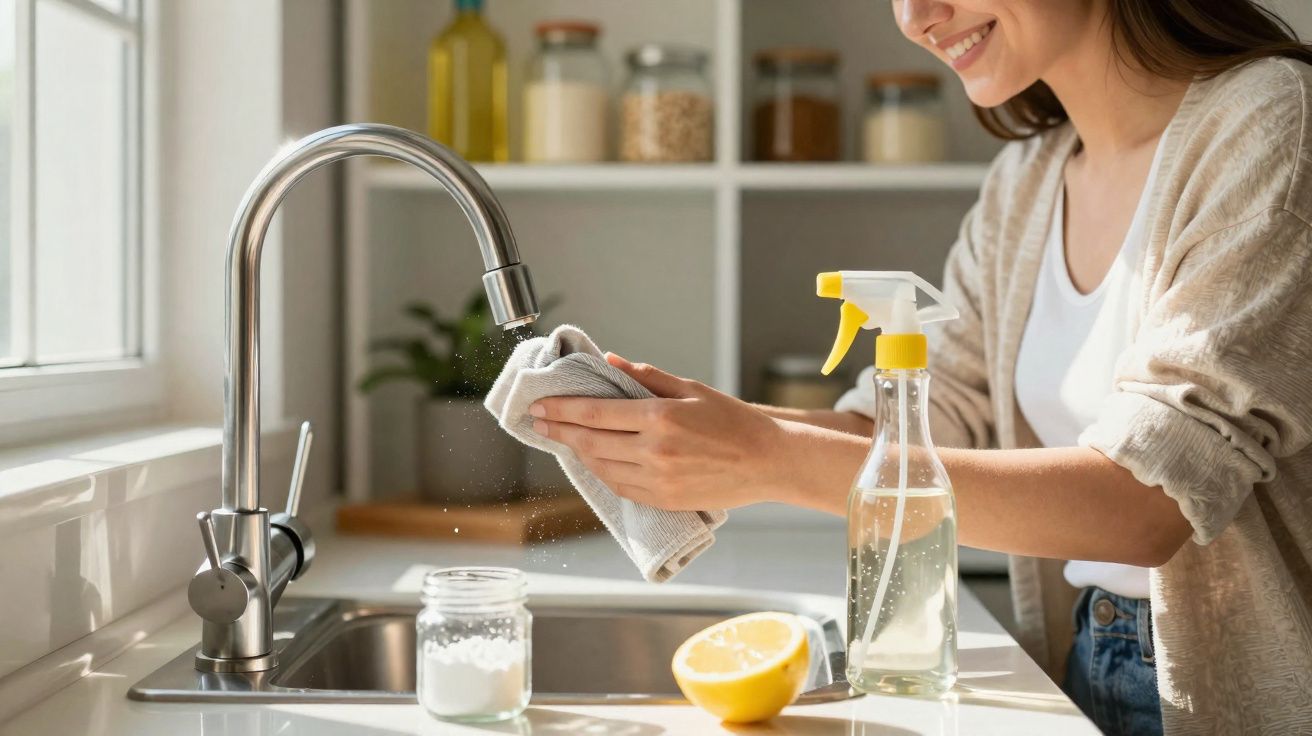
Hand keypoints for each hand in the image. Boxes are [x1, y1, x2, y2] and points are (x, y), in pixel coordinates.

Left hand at [529, 354, 793, 510]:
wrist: (766, 461)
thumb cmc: (732, 420)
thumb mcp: (691, 388)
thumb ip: (647, 377)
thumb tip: (612, 361)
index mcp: (660, 418)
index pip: (595, 414)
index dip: (562, 410)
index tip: (540, 406)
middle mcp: (654, 452)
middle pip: (590, 442)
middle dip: (559, 431)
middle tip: (539, 422)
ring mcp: (658, 480)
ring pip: (601, 467)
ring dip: (578, 453)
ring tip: (564, 440)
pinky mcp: (664, 500)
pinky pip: (621, 487)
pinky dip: (602, 473)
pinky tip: (594, 460)